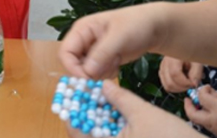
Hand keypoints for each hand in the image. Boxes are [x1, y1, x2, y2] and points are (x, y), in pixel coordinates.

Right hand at [58, 5, 162, 78]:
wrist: (154, 27)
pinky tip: (117, 64)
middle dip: (89, 71)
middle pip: (73, 64)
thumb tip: (87, 71)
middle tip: (107, 68)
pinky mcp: (101, 60)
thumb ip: (102, 53)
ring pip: (85, 71)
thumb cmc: (137, 24)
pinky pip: (96, 74)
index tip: (88, 78)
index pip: (65, 52)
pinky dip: (106, 74)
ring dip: (100, 72)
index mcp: (82, 29)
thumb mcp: (119, 36)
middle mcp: (83, 41)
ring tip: (115, 61)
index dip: (73, 67)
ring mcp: (92, 51)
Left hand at [66, 82, 202, 137]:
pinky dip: (112, 125)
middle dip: (86, 111)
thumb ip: (120, 99)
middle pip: (87, 132)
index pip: (76, 130)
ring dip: (99, 117)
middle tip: (87, 90)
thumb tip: (103, 85)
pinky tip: (117, 110)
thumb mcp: (144, 114)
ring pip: (101, 134)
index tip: (72, 91)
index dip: (72, 110)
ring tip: (102, 96)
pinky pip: (114, 137)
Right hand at [159, 57, 202, 92]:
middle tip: (191, 84)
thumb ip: (196, 74)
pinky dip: (174, 87)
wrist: (186, 48)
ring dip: (178, 88)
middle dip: (182, 88)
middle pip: (169, 82)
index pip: (175, 74)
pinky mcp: (162, 71)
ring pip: (167, 85)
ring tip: (186, 83)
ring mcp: (162, 67)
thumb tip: (193, 85)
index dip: (185, 83)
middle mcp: (165, 62)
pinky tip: (181, 82)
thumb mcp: (198, 62)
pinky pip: (166, 84)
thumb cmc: (193, 54)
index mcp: (173, 57)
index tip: (194, 84)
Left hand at [184, 85, 216, 137]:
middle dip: (187, 106)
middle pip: (193, 114)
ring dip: (197, 113)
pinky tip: (211, 114)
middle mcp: (215, 121)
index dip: (202, 90)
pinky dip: (206, 119)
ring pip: (199, 122)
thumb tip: (209, 92)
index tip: (206, 87)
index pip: (202, 97)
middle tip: (188, 99)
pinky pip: (209, 127)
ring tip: (200, 106)